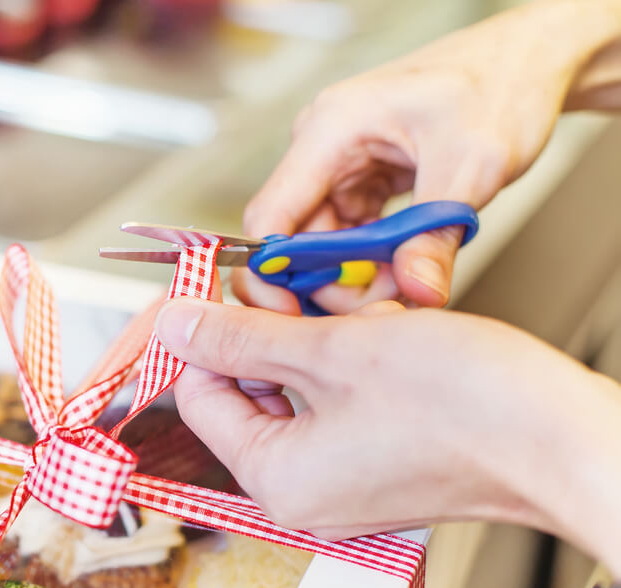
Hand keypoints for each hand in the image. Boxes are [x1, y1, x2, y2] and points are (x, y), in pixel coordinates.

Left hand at [153, 297, 620, 562]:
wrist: (565, 439)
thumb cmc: (466, 406)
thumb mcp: (332, 351)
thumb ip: (242, 337)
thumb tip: (176, 324)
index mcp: (275, 480)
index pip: (201, 395)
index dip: (208, 332)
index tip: (224, 282)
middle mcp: (302, 491)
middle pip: (251, 388)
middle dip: (276, 327)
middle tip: (300, 281)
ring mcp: (344, 479)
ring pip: (302, 385)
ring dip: (324, 335)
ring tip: (367, 311)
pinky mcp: (381, 461)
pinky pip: (343, 399)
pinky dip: (359, 359)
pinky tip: (393, 331)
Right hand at [240, 1, 620, 314]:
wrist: (527, 61)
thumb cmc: (499, 84)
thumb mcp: (473, 163)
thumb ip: (436, 232)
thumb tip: (417, 291)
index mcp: (329, 130)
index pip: (270, 217)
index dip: (271, 273)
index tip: (293, 314)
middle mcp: (322, 149)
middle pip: (296, 238)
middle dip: (329, 282)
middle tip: (377, 311)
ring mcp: (340, 166)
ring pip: (323, 243)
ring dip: (356, 276)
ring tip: (402, 291)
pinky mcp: (362, 182)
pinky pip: (350, 236)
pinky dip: (372, 262)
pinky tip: (403, 272)